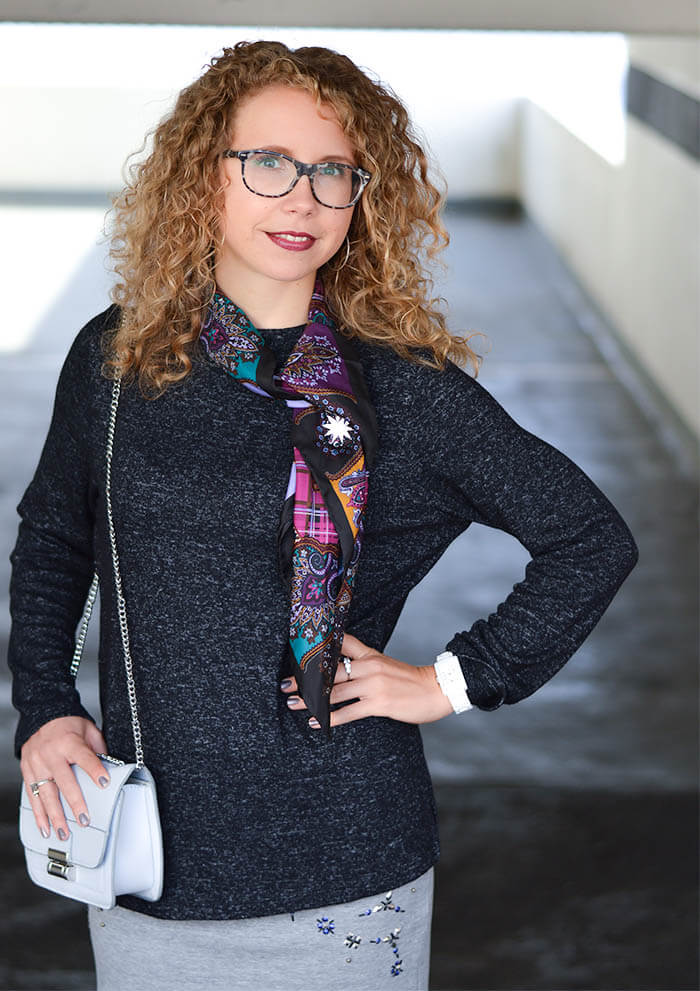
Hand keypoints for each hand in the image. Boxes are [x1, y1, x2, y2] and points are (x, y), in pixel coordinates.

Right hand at [20, 716, 109, 839]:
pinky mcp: (27, 772)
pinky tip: (45, 827)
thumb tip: (111, 768)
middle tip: (84, 820)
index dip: (94, 770)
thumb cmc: (68, 725)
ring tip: (64, 832)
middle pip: (64, 781)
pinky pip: (32, 796)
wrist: (42, 716)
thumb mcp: (88, 729)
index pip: (84, 757)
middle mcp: (50, 754)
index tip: (104, 783)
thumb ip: (97, 749)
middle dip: (75, 803)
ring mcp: (36, 764)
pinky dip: (38, 814)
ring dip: (55, 816)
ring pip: (46, 794)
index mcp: (68, 741)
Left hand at [280, 632, 454, 729]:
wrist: (437, 690)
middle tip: (285, 685)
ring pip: (334, 692)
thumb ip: (364, 663)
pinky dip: (330, 718)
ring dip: (311, 700)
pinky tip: (316, 722)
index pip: (340, 642)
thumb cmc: (409, 681)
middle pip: (330, 670)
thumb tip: (340, 669)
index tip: (297, 651)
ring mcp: (373, 684)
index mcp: (370, 654)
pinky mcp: (378, 703)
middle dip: (305, 679)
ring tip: (294, 703)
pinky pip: (349, 711)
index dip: (318, 645)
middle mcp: (369, 666)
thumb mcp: (385, 664)